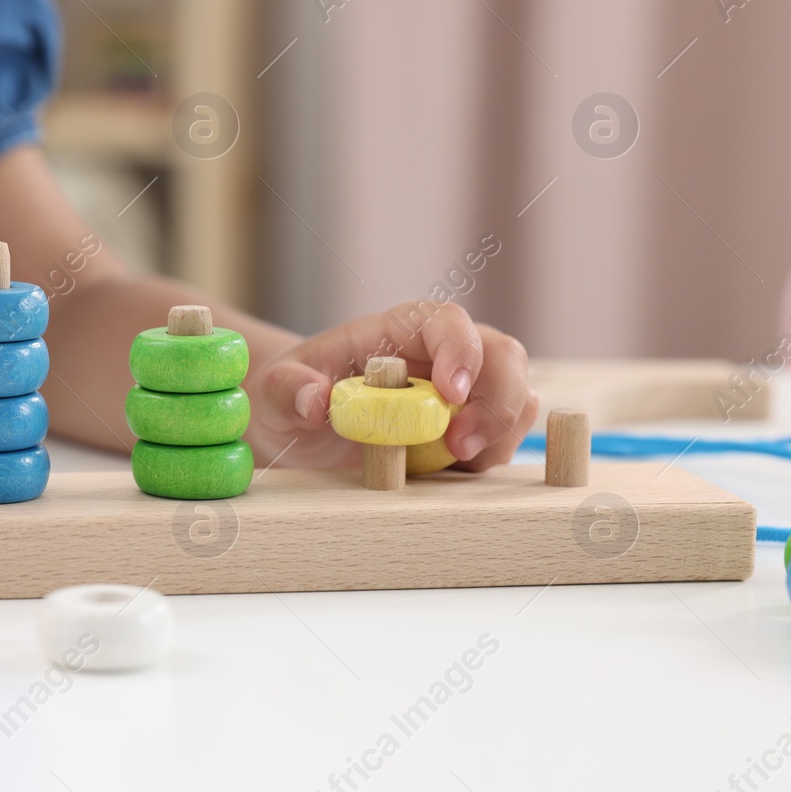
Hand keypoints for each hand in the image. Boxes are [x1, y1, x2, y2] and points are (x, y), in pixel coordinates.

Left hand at [246, 301, 536, 470]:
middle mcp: (440, 353)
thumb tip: (316, 400)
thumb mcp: (274, 390)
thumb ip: (291, 390)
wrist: (297, 421)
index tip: (449, 393)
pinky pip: (504, 435)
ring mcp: (462, 389)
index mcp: (398, 330)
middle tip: (460, 446)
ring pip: (516, 397)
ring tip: (453, 462)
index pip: (447, 321)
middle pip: (501, 356)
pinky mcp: (467, 426)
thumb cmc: (290, 392)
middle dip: (496, 401)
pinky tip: (451, 470)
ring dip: (499, 433)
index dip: (460, 351)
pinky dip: (492, 454)